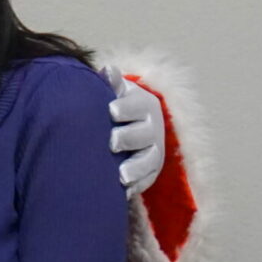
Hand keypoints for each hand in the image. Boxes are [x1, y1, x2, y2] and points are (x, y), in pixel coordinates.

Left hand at [102, 67, 163, 196]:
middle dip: (128, 138)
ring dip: (136, 168)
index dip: (125, 108)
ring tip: (120, 175)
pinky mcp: (150, 172)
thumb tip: (108, 69)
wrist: (132, 125)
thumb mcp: (116, 92)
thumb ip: (111, 83)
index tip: (110, 111)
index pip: (137, 106)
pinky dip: (136, 187)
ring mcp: (153, 151)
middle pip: (143, 134)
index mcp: (144, 106)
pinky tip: (122, 193)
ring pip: (148, 161)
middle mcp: (152, 129)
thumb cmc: (117, 105)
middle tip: (111, 142)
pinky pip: (146, 181)